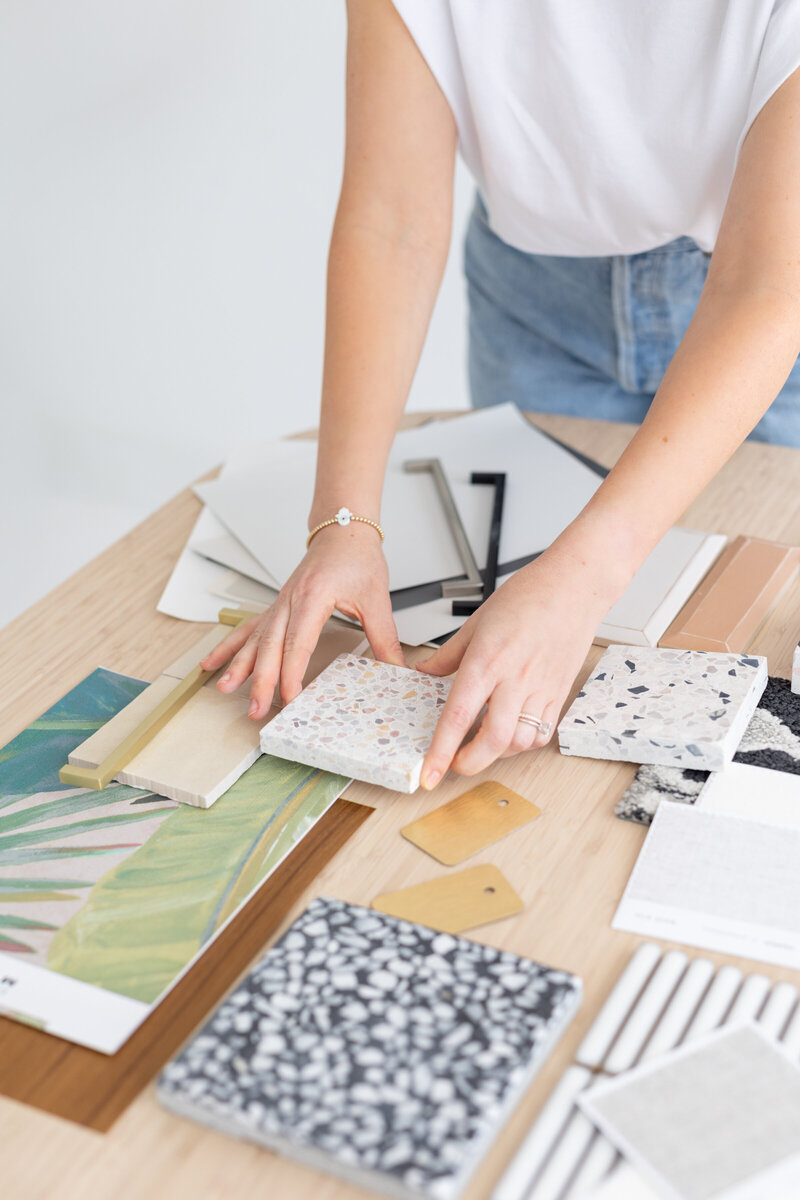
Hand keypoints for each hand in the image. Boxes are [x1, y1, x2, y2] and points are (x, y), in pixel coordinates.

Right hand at [200, 523, 403, 719]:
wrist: (343, 531)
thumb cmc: (357, 557)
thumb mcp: (377, 599)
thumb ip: (385, 638)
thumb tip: (396, 669)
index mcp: (313, 597)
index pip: (298, 642)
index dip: (292, 673)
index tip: (290, 698)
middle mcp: (290, 600)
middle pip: (269, 645)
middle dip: (260, 679)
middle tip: (255, 708)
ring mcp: (280, 603)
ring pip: (254, 637)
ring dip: (238, 665)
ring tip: (225, 688)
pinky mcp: (277, 605)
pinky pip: (249, 628)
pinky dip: (230, 646)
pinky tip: (213, 663)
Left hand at [416, 549, 613, 787]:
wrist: (575, 585)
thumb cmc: (530, 595)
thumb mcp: (477, 622)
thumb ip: (449, 654)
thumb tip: (425, 672)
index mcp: (487, 660)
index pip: (457, 716)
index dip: (441, 751)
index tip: (429, 774)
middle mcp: (515, 678)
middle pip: (492, 740)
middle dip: (469, 763)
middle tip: (454, 764)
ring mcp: (540, 688)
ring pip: (519, 742)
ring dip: (496, 753)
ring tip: (481, 743)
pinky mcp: (559, 693)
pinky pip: (542, 733)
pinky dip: (524, 743)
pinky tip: (511, 732)